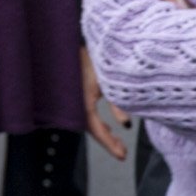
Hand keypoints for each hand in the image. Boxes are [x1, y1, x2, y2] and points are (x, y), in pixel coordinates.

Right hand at [82, 45, 129, 160]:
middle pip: (91, 127)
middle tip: (122, 152)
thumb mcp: (107, 81)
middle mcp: (77, 100)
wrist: (70, 39)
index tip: (122, 156)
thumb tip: (125, 124)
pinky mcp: (80, 91)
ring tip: (118, 141)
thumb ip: (117, 103)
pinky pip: (89, 111)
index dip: (108, 143)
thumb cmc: (91, 57)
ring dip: (104, 131)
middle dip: (107, 141)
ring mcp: (77, 96)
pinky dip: (101, 120)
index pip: (95, 127)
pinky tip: (113, 123)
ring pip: (90, 120)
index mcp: (82, 99)